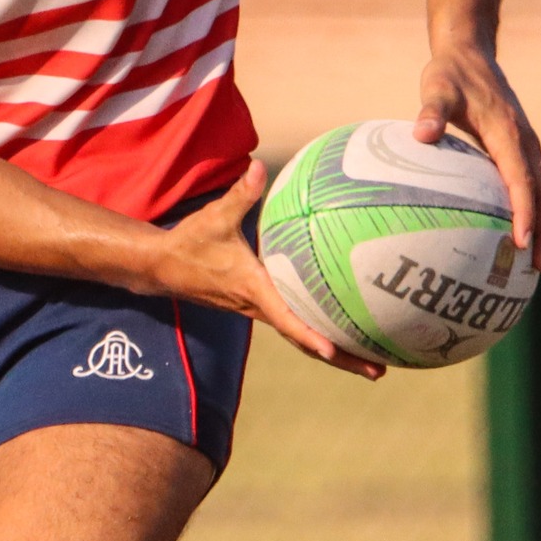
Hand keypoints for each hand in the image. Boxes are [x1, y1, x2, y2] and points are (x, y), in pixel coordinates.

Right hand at [149, 162, 384, 378]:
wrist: (162, 267)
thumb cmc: (189, 242)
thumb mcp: (214, 216)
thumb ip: (241, 194)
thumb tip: (259, 167)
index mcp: (252, 289)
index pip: (285, 319)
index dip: (309, 336)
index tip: (333, 351)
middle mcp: (258, 307)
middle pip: (304, 341)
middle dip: (341, 359)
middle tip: (378, 373)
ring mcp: (258, 311)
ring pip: (301, 339)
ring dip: (336, 355)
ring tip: (373, 366)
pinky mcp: (257, 307)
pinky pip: (294, 327)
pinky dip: (318, 336)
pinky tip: (342, 332)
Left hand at [414, 46, 540, 273]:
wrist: (470, 55)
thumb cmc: (449, 75)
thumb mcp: (435, 87)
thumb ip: (430, 111)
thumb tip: (421, 134)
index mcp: (508, 133)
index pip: (521, 179)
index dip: (524, 211)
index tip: (519, 241)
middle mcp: (526, 143)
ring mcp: (528, 148)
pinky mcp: (522, 152)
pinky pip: (538, 188)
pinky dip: (540, 215)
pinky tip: (525, 241)